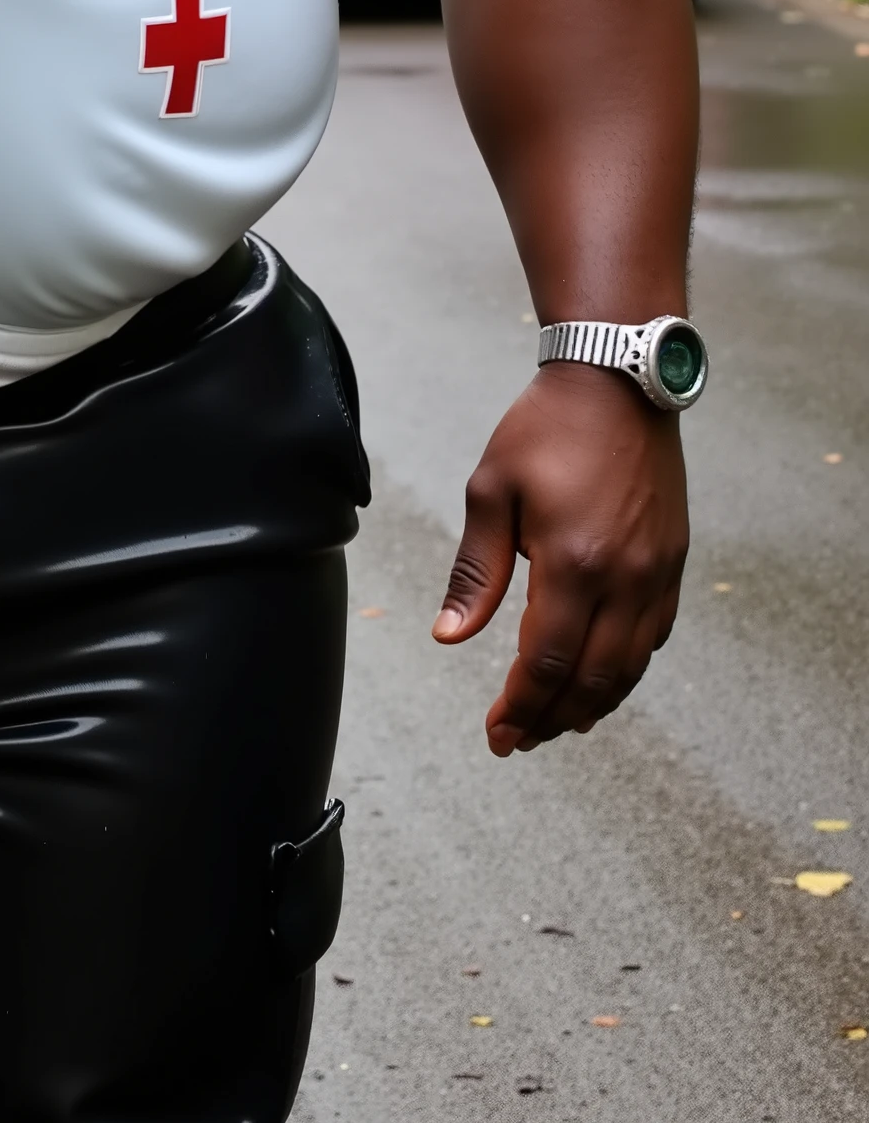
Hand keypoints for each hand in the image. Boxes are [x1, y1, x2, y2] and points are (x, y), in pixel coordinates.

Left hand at [432, 364, 687, 756]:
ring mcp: (658, 573)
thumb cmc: (545, 430)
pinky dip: (625, 670)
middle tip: (517, 739)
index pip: (545, 662)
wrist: (618, 383)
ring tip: (552, 722)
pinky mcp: (674, 562)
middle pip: (592, 680)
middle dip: (551, 720)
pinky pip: (655, 637)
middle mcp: (626, 578)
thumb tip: (449, 636)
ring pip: (630, 668)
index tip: (496, 733)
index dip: (519, 707)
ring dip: (591, 704)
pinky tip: (597, 679)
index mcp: (574, 562)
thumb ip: (476, 572)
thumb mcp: (491, 491)